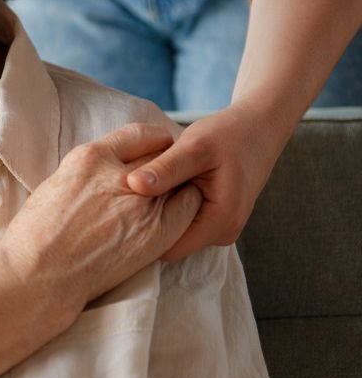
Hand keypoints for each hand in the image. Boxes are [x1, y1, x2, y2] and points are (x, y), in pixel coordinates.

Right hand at [0, 123, 202, 310]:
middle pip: (163, 155)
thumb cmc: (36, 235)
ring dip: (178, 186)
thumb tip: (106, 174)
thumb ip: (89, 173)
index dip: (153, 143)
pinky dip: (186, 207)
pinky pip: (188, 207)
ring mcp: (140, 203)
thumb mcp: (57, 184)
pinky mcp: (156, 231)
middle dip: (168, 163)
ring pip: (179, 180)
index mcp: (89, 157)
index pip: (138, 134)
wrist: (41, 273)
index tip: (156, 152)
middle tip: (168, 178)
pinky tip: (176, 217)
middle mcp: (118, 174)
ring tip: (172, 199)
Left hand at [125, 102, 284, 260]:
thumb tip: (133, 184)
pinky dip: (166, 206)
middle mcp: (221, 233)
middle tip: (123, 196)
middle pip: (170, 242)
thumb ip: (165, 169)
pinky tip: (156, 186)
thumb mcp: (194, 147)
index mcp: (219, 223)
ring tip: (141, 187)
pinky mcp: (212, 218)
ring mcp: (218, 228)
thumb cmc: (227, 135)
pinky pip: (182, 221)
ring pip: (174, 231)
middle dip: (146, 223)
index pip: (167, 248)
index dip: (140, 233)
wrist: (257, 129)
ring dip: (156, 213)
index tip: (118, 210)